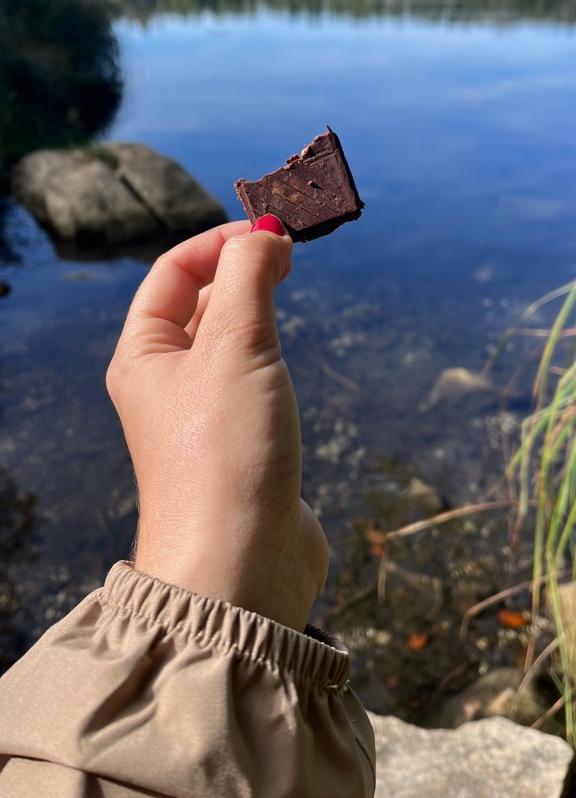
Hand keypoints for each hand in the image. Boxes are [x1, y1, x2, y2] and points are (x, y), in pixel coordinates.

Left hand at [106, 218, 328, 630]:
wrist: (240, 565)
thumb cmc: (225, 454)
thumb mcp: (236, 346)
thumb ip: (250, 277)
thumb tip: (265, 235)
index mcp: (143, 356)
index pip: (173, 273)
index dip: (219, 241)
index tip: (271, 233)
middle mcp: (165, 384)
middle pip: (198, 303)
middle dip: (241, 271)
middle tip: (290, 256)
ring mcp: (202, 418)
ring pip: (227, 342)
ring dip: (256, 310)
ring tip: (287, 293)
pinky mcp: (238, 446)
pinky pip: (250, 382)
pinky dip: (271, 356)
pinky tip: (290, 360)